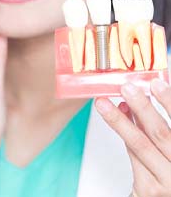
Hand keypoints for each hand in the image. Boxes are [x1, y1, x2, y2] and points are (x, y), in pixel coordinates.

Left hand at [95, 79, 170, 196]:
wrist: (164, 196)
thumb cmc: (168, 172)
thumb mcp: (169, 149)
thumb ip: (156, 129)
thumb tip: (135, 105)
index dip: (168, 101)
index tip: (156, 83)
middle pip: (159, 132)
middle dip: (142, 107)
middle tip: (126, 88)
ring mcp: (166, 181)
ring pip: (140, 143)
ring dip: (120, 120)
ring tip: (104, 103)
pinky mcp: (148, 189)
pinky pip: (132, 155)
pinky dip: (123, 133)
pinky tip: (116, 118)